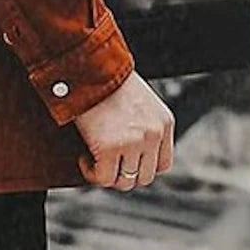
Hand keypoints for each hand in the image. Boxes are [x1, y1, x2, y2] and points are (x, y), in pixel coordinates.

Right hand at [74, 72, 174, 190]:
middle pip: (145, 177)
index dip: (142, 167)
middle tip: (107, 161)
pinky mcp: (109, 148)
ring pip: (125, 182)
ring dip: (108, 174)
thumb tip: (134, 159)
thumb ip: (146, 127)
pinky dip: (91, 173)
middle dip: (125, 173)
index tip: (126, 160)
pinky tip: (84, 157)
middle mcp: (154, 135)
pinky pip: (103, 179)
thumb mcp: (142, 103)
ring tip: (94, 158)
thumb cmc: (109, 81)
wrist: (90, 68)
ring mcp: (134, 143)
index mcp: (164, 123)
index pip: (163, 165)